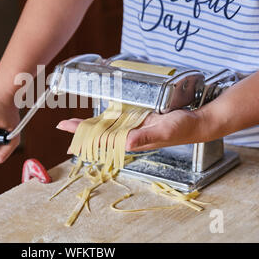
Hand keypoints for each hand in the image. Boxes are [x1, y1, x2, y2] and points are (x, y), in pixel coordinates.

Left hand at [56, 109, 206, 151]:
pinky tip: (99, 114)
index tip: (67, 132)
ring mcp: (133, 126)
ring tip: (74, 122)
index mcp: (131, 140)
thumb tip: (124, 143)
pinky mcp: (139, 118)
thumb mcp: (163, 132)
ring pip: (106, 125)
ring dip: (91, 123)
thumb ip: (145, 138)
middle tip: (62, 125)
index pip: (101, 139)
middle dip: (81, 130)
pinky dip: (106, 116)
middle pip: (100, 132)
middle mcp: (128, 134)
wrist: (195, 122)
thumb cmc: (182, 130)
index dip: (84, 136)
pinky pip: (118, 117)